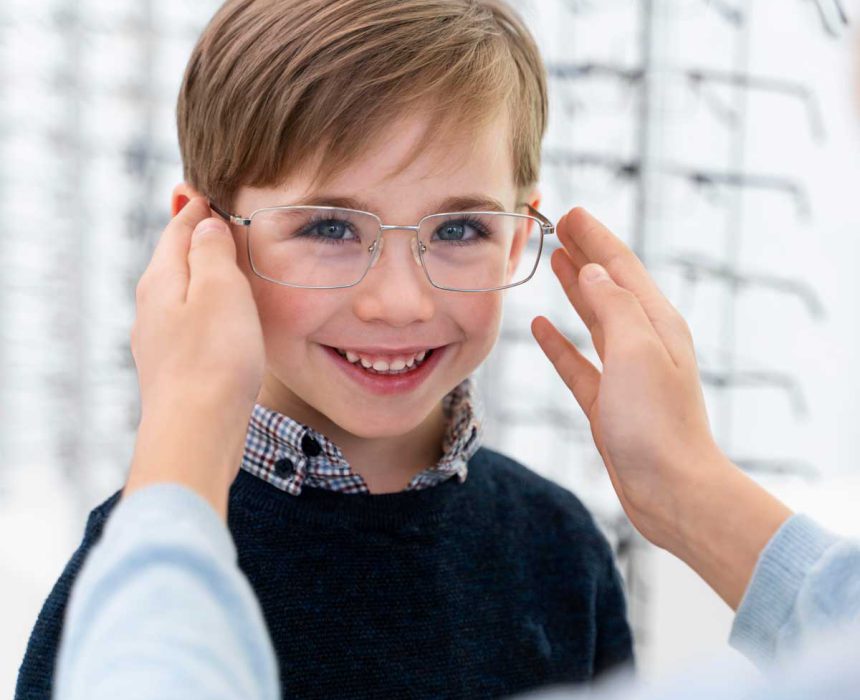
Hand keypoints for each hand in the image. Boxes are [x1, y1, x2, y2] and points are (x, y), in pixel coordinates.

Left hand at [124, 196, 264, 517]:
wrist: (197, 432)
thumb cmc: (214, 360)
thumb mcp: (219, 290)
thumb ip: (210, 251)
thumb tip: (203, 222)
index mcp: (160, 279)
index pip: (177, 228)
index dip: (197, 207)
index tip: (212, 189)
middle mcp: (152, 307)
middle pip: (175, 259)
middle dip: (197, 238)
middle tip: (220, 218)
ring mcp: (160, 340)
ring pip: (182, 293)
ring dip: (203, 275)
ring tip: (226, 264)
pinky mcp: (175, 367)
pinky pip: (190, 323)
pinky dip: (207, 308)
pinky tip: (222, 318)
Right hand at [532, 208, 790, 607]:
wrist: (670, 490)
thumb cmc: (657, 424)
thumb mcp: (637, 352)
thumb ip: (614, 307)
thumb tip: (594, 273)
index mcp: (656, 324)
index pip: (622, 267)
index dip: (597, 238)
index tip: (571, 213)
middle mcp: (643, 343)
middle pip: (608, 287)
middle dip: (586, 254)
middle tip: (558, 228)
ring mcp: (624, 373)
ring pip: (594, 319)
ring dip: (575, 289)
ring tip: (555, 263)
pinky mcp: (607, 402)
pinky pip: (578, 361)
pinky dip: (559, 342)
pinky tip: (541, 327)